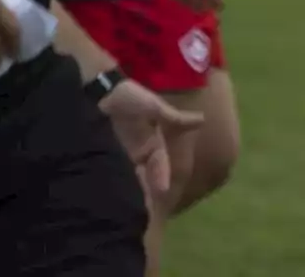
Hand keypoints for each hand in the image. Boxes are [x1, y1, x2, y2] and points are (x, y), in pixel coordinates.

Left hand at [99, 78, 204, 198]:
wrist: (101, 92)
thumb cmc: (130, 97)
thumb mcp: (154, 107)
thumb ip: (175, 118)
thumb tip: (202, 119)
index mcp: (152, 145)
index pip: (160, 165)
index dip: (161, 177)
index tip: (164, 191)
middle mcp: (140, 155)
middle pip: (146, 178)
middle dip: (147, 193)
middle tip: (147, 212)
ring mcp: (122, 157)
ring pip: (131, 178)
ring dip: (133, 192)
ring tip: (130, 210)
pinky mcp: (104, 156)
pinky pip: (113, 173)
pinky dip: (115, 184)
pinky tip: (111, 196)